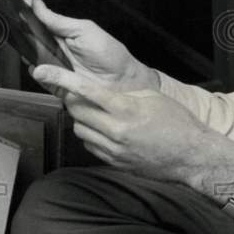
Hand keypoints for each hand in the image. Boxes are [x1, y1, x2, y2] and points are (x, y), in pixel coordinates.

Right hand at [27, 0, 159, 91]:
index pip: (39, 21)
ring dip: (28, 53)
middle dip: (23, 33)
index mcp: (62, 33)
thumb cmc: (109, 54)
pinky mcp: (55, 84)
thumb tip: (37, 5)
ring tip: (27, 46)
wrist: (123, 82)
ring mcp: (54, 67)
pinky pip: (40, 79)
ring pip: (32, 58)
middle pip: (31, 40)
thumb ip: (58, 20)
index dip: (26, 13)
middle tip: (17, 27)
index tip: (15, 5)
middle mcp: (55, 49)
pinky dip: (37, 73)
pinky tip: (38, 67)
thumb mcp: (84, 30)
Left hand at [31, 64, 207, 184]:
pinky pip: (90, 145)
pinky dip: (92, 135)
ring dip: (83, 119)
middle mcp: (116, 131)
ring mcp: (113, 149)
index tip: (43, 70)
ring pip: (79, 129)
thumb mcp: (152, 97)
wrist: (191, 156)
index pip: (85, 90)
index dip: (61, 78)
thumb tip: (100, 93)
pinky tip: (106, 130)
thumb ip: (122, 94)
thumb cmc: (177, 123)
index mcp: (126, 109)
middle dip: (74, 99)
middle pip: (76, 110)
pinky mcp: (113, 162)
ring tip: (100, 114)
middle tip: (82, 94)